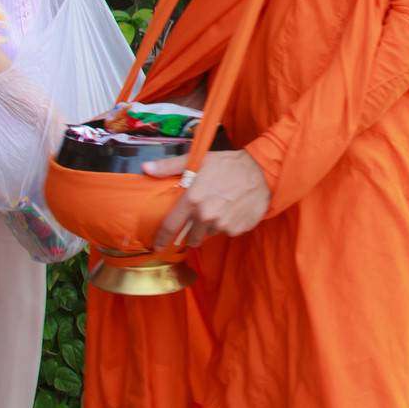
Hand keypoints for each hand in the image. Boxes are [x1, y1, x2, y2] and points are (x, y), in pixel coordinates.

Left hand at [147, 150, 271, 248]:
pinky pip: (226, 232)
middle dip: (192, 231)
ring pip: (209, 234)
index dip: (161, 239)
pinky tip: (232, 210)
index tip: (157, 246)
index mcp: (193, 200)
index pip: (170, 226)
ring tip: (219, 210)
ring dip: (210, 227)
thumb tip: (145, 169)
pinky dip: (227, 225)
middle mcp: (206, 216)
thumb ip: (170, 166)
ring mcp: (223, 224)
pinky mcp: (237, 229)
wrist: (262, 172)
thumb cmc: (228, 165)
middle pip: (191, 237)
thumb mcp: (198, 160)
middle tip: (199, 218)